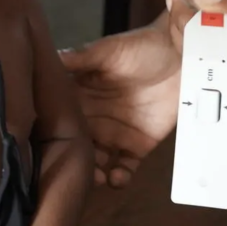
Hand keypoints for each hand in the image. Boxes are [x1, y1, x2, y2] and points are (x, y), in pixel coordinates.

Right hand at [60, 8, 184, 188]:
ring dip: (92, 174)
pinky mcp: (138, 145)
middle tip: (71, 170)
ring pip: (96, 162)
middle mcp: (92, 118)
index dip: (51, 133)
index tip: (45, 147)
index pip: (59, 118)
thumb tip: (51, 57)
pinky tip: (117, 178)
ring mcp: (114, 134)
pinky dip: (119, 178)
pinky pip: (125, 168)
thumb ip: (79, 57)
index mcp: (79, 95)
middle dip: (72, 161)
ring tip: (96, 178)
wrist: (181, 55)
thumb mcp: (107, 50)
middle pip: (75, 145)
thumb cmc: (141, 47)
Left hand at [189, 0, 226, 94]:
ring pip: (220, 75)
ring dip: (199, 48)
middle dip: (185, 37)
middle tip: (176, 6)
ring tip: (189, 16)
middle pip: (211, 64)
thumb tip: (199, 0)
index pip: (214, 41)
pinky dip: (217, 57)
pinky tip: (212, 32)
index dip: (185, 22)